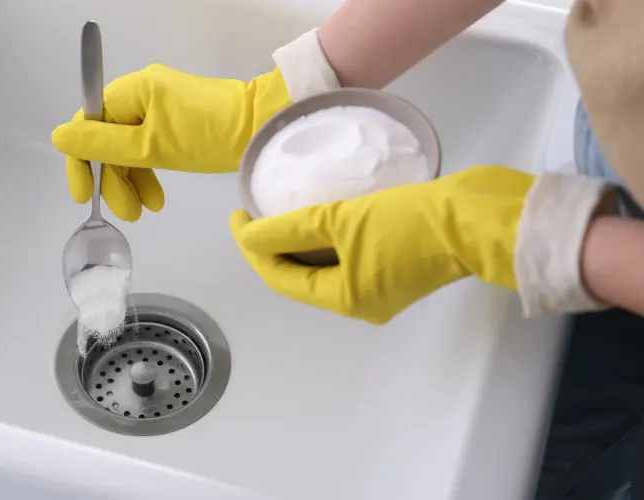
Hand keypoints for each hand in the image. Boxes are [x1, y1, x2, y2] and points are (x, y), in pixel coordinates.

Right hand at [51, 64, 290, 220]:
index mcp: (130, 91)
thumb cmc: (206, 136)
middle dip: (113, 179)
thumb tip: (59, 136)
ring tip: (145, 211)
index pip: (87, 124)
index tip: (84, 196)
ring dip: (131, 181)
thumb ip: (102, 144)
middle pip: (108, 140)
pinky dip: (148, 172)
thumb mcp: (150, 147)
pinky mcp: (174, 121)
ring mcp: (158, 107)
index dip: (81, 162)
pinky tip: (156, 198)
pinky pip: (148, 147)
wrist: (260, 128)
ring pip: (128, 148)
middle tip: (128, 214)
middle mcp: (140, 93)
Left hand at [229, 166, 534, 323]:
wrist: (477, 217)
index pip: (282, 279)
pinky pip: (347, 258)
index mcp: (346, 300)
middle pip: (301, 277)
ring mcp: (382, 287)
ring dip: (299, 243)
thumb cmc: (410, 222)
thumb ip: (289, 228)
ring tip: (278, 211)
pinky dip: (328, 241)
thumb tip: (249, 235)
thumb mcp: (342, 220)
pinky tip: (318, 215)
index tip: (237, 215)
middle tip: (253, 213)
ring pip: (324, 267)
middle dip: (273, 248)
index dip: (253, 248)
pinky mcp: (398, 267)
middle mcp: (361, 302)